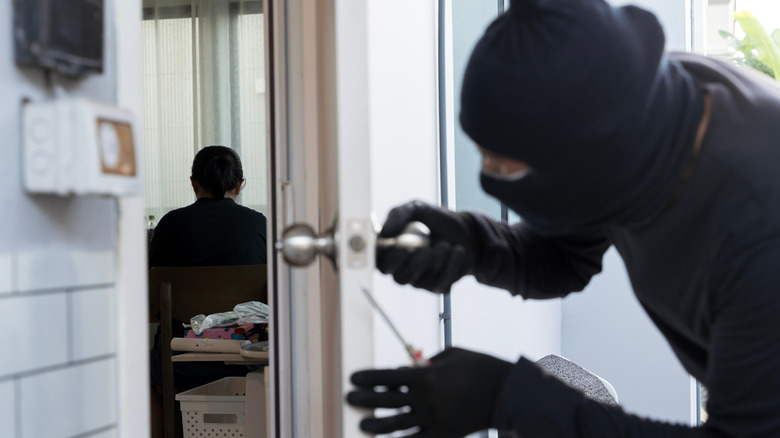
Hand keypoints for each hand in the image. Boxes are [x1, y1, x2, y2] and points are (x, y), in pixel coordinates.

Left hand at [347, 347, 511, 436]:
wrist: (506, 392)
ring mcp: (434, 419)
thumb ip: (428, 362)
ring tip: (363, 424)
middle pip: (386, 401)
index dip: (367, 378)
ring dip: (376, 425)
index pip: (386, 377)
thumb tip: (408, 369)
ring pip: (396, 426)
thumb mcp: (452, 354)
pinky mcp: (444, 435)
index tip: (353, 378)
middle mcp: (426, 399)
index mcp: (426, 376)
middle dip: (364, 400)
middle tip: (349, 398)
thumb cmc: (479, 366)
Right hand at [377, 201, 478, 292]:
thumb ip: (398, 215)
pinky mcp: (437, 285)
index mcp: (391, 250)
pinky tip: (457, 251)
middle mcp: (402, 268)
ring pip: (420, 282)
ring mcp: (420, 279)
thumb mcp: (417, 208)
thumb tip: (384, 232)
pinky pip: (440, 283)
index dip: (384, 258)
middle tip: (424, 249)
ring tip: (445, 244)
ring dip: (435, 261)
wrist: (465, 230)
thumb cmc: (435, 219)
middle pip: (399, 278)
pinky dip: (451, 264)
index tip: (396, 245)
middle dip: (413, 264)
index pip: (379, 263)